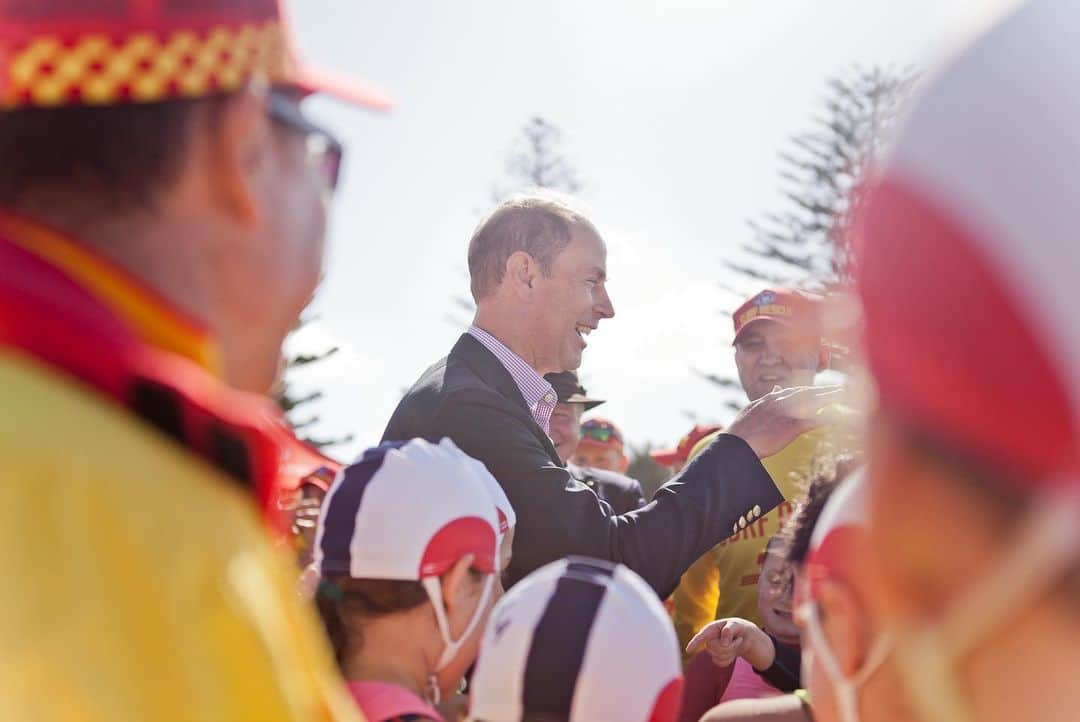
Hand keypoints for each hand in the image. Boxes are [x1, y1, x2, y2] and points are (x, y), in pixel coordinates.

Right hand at [686, 618, 775, 670]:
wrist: (743, 636)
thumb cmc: (738, 627)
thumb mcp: (736, 625)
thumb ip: (729, 630)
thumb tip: (723, 643)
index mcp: (710, 629)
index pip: (700, 637)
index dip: (694, 643)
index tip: (688, 651)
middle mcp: (708, 639)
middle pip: (716, 648)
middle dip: (730, 645)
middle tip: (738, 639)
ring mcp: (712, 650)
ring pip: (720, 656)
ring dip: (732, 651)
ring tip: (736, 643)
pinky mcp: (716, 658)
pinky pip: (722, 663)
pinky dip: (730, 659)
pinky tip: (732, 652)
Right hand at [726, 385, 848, 457]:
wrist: (738, 443)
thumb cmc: (741, 432)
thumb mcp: (751, 411)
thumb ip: (765, 400)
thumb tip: (775, 390)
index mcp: (770, 399)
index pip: (793, 390)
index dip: (808, 389)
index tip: (818, 389)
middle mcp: (781, 401)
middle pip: (807, 392)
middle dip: (824, 390)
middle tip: (839, 388)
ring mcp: (788, 413)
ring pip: (814, 401)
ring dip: (830, 398)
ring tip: (844, 396)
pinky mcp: (793, 426)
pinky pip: (816, 420)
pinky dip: (829, 417)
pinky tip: (840, 417)